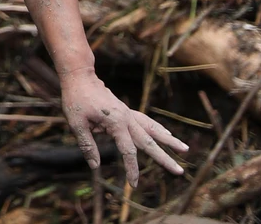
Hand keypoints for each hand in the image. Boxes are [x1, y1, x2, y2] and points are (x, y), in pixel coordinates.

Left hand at [61, 69, 187, 185]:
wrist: (79, 76)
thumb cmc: (75, 99)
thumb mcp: (76, 123)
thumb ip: (87, 145)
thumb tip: (96, 166)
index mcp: (116, 123)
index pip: (128, 151)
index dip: (131, 169)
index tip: (133, 184)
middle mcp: (127, 119)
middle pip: (149, 142)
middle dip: (164, 158)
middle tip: (180, 171)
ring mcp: (128, 114)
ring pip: (153, 129)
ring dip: (169, 140)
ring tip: (184, 149)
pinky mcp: (126, 110)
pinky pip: (146, 121)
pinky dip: (157, 128)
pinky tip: (166, 133)